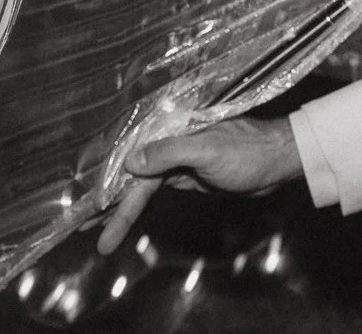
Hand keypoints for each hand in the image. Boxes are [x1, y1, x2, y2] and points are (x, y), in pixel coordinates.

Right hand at [95, 117, 300, 254]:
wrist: (279, 160)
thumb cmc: (248, 150)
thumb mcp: (207, 150)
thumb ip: (169, 152)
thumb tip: (130, 162)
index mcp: (170, 130)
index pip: (130, 160)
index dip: (108, 186)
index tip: (86, 208)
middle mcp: (168, 142)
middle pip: (131, 176)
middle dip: (108, 204)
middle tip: (82, 228)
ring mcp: (177, 160)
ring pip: (141, 186)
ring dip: (120, 207)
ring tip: (97, 231)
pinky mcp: (187, 174)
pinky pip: (155, 189)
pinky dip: (139, 202)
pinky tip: (124, 212)